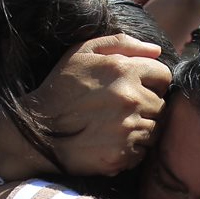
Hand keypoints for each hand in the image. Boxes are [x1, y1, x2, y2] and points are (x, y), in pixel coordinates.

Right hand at [0, 34, 170, 177]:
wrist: (35, 129)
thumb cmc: (60, 88)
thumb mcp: (82, 52)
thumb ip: (122, 43)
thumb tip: (156, 50)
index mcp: (124, 70)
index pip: (164, 76)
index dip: (153, 82)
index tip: (138, 89)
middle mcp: (130, 99)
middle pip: (161, 105)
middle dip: (147, 107)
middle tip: (122, 111)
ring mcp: (127, 129)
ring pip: (154, 130)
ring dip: (140, 129)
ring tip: (114, 126)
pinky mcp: (121, 154)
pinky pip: (142, 152)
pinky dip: (131, 149)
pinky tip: (111, 142)